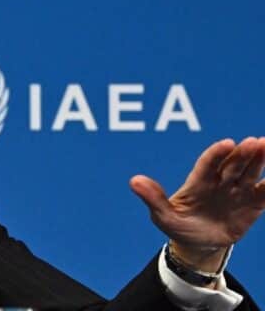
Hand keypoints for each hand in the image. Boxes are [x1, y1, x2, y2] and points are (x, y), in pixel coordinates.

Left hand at [130, 137, 264, 270]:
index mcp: (198, 181)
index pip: (208, 164)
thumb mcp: (163, 216)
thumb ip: (153, 198)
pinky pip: (263, 193)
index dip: (217, 154)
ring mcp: (236, 191)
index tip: (227, 143)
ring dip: (260, 161)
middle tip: (254, 141)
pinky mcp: (251, 204)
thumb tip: (133, 181)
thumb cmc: (178, 225)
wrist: (197, 243)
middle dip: (243, 154)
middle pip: (232, 164)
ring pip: (250, 173)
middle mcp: (220, 182)